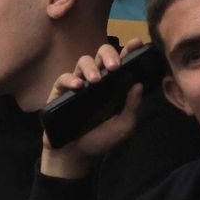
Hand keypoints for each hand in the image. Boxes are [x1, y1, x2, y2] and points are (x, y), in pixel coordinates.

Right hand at [39, 37, 145, 179]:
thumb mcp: (123, 126)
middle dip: (109, 55)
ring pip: (83, 62)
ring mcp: (78, 84)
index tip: (136, 43)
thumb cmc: (101, 140)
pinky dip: (70, 79)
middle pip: (101, 55)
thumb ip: (132, 107)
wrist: (77, 155)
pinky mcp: (60, 91)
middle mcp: (97, 80)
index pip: (122, 62)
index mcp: (114, 85)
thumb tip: (139, 85)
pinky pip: (63, 78)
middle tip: (115, 67)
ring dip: (90, 68)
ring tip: (95, 80)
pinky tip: (78, 87)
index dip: (129, 51)